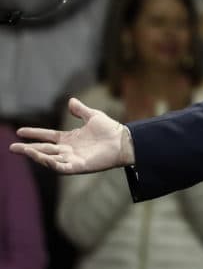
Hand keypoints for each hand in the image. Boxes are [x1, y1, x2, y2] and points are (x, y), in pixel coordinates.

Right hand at [8, 98, 134, 173]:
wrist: (124, 141)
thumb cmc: (111, 130)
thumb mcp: (93, 116)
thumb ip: (80, 110)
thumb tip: (70, 101)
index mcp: (70, 138)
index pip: (47, 136)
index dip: (34, 133)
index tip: (20, 131)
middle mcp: (69, 150)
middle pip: (44, 149)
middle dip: (28, 148)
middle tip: (12, 147)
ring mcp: (73, 159)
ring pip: (49, 159)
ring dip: (36, 155)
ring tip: (23, 150)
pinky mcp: (79, 166)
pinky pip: (61, 167)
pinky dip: (51, 164)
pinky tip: (41, 159)